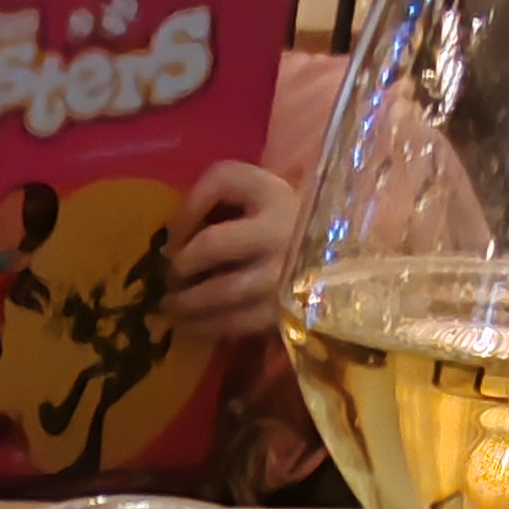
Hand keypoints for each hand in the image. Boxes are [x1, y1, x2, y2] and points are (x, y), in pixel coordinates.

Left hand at [166, 162, 297, 338]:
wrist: (340, 261)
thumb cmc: (284, 223)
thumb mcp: (258, 193)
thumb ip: (218, 196)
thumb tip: (174, 235)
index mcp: (273, 192)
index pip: (220, 182)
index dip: (185, 210)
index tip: (171, 235)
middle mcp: (280, 230)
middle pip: (211, 245)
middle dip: (180, 264)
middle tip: (168, 277)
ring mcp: (284, 276)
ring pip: (219, 291)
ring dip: (185, 302)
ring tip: (170, 307)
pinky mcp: (284, 313)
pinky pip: (234, 323)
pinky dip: (204, 326)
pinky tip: (190, 326)